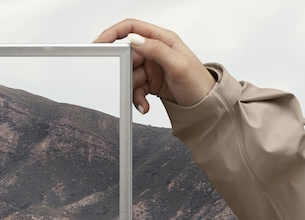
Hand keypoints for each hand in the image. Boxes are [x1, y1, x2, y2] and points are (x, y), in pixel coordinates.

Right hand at [95, 18, 214, 113]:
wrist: (204, 106)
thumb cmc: (198, 83)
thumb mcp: (178, 65)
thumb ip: (156, 50)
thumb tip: (134, 39)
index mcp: (163, 39)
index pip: (132, 28)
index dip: (113, 33)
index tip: (99, 43)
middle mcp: (156, 51)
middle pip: (128, 56)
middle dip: (127, 73)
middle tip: (132, 84)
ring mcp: (152, 67)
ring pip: (130, 76)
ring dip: (134, 91)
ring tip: (143, 102)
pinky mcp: (151, 82)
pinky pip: (135, 88)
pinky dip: (137, 98)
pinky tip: (144, 105)